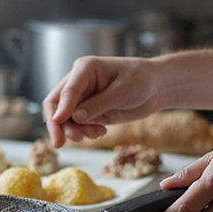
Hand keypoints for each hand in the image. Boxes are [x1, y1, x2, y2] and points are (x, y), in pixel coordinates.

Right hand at [43, 56, 159, 147]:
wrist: (157, 87)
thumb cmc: (142, 80)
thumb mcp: (122, 91)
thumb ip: (98, 104)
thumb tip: (75, 117)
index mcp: (84, 69)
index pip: (66, 90)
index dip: (61, 108)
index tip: (58, 123)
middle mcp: (79, 82)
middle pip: (56, 104)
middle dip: (58, 124)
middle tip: (61, 142)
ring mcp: (83, 97)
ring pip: (65, 117)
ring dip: (74, 130)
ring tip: (93, 135)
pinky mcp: (89, 110)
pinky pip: (77, 124)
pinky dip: (84, 132)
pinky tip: (100, 132)